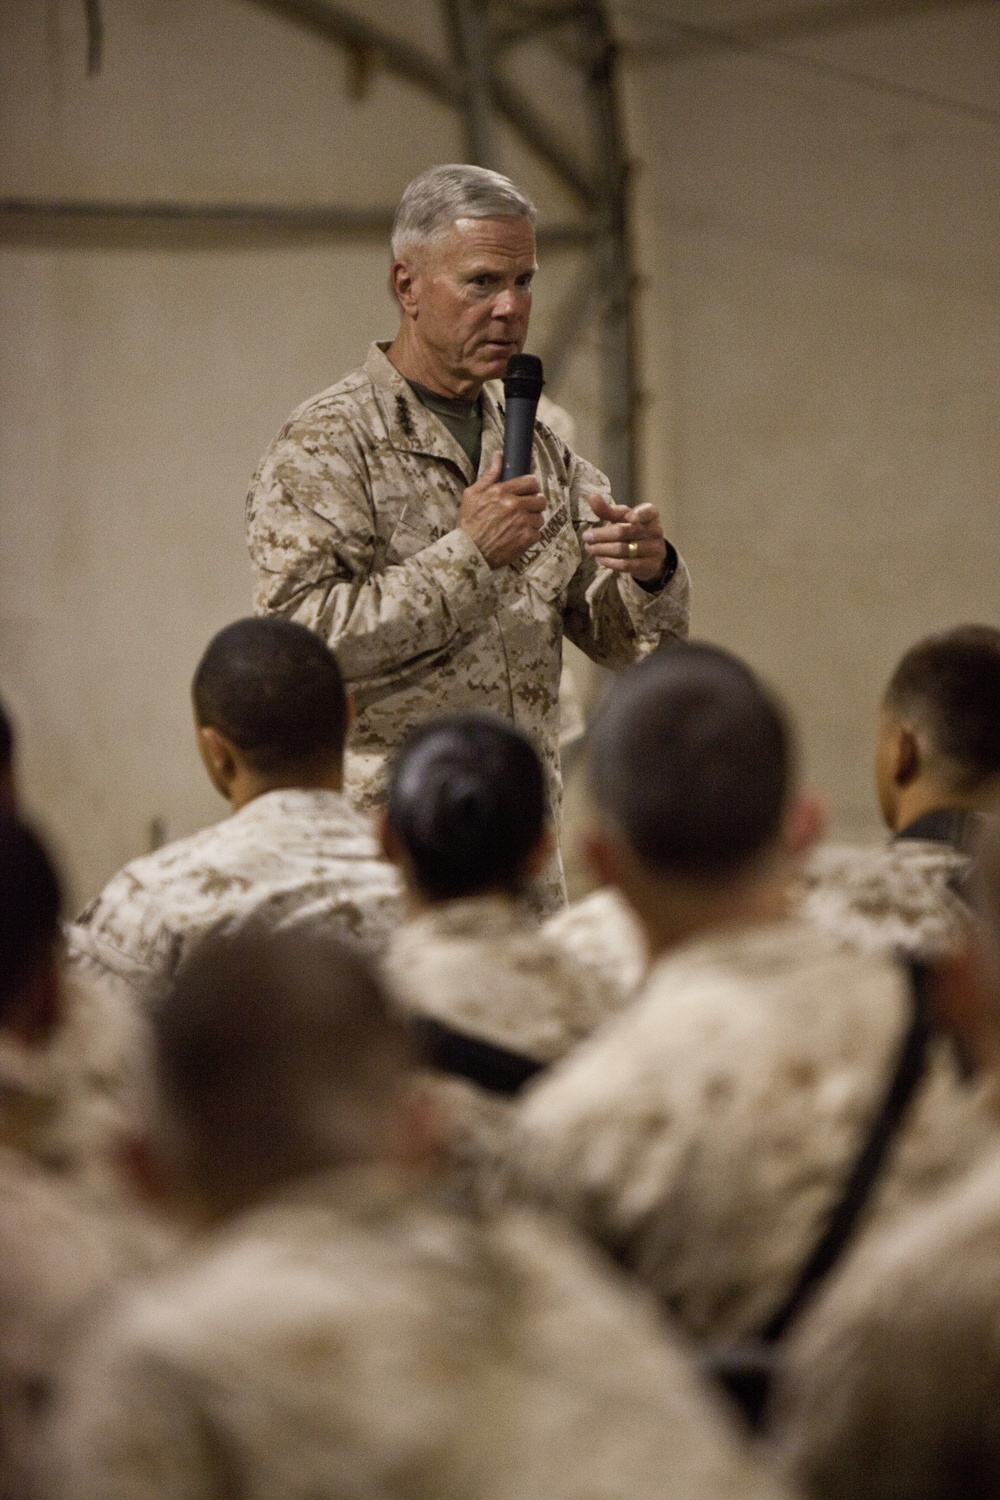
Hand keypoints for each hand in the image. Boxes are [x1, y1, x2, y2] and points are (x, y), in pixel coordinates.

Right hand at [459, 453, 545, 568]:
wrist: (469, 551)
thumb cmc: (469, 522)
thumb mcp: (472, 494)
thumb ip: (490, 475)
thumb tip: (499, 455)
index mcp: (502, 492)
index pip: (531, 482)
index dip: (532, 486)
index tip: (528, 492)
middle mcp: (515, 505)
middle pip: (540, 499)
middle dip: (534, 504)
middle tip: (525, 509)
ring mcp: (522, 522)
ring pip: (540, 517)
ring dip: (532, 521)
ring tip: (520, 525)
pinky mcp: (526, 538)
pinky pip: (538, 533)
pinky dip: (530, 536)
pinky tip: (518, 537)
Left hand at [582, 494, 666, 583]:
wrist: (649, 554)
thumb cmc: (632, 530)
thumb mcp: (622, 518)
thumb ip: (607, 509)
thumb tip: (592, 496)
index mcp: (651, 515)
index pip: (648, 512)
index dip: (640, 514)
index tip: (629, 517)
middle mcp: (656, 531)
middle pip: (625, 532)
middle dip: (602, 535)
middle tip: (586, 537)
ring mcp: (654, 549)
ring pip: (623, 550)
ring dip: (602, 549)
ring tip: (589, 548)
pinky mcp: (649, 565)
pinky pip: (626, 564)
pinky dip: (609, 562)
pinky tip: (599, 558)